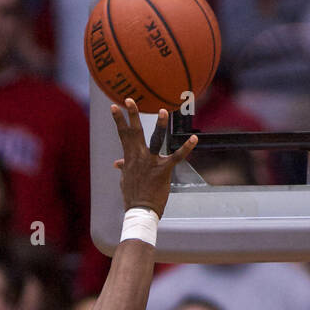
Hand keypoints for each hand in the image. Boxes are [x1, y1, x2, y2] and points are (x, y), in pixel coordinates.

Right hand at [111, 98, 197, 218]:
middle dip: (132, 115)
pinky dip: (187, 147)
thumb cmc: (133, 195)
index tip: (115, 106)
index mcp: (129, 157)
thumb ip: (124, 167)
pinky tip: (195, 138)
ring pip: (156, 139)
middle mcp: (139, 156)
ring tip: (164, 111)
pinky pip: (177, 156)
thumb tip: (116, 163)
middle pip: (135, 131)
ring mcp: (151, 162)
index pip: (123, 134)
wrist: (140, 210)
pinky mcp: (164, 169)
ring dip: (160, 125)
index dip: (119, 120)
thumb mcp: (125, 180)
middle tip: (129, 99)